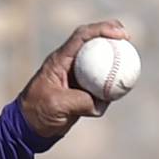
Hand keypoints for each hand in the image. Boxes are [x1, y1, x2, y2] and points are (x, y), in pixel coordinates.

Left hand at [19, 20, 128, 138]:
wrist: (28, 129)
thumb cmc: (37, 114)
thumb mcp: (58, 106)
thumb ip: (80, 101)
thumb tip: (102, 102)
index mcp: (59, 60)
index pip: (82, 36)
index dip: (102, 29)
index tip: (120, 34)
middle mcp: (68, 63)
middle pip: (93, 40)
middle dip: (111, 33)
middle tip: (128, 39)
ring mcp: (75, 75)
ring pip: (98, 59)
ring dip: (113, 56)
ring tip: (130, 58)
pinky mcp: (81, 89)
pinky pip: (99, 80)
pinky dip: (111, 79)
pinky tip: (123, 82)